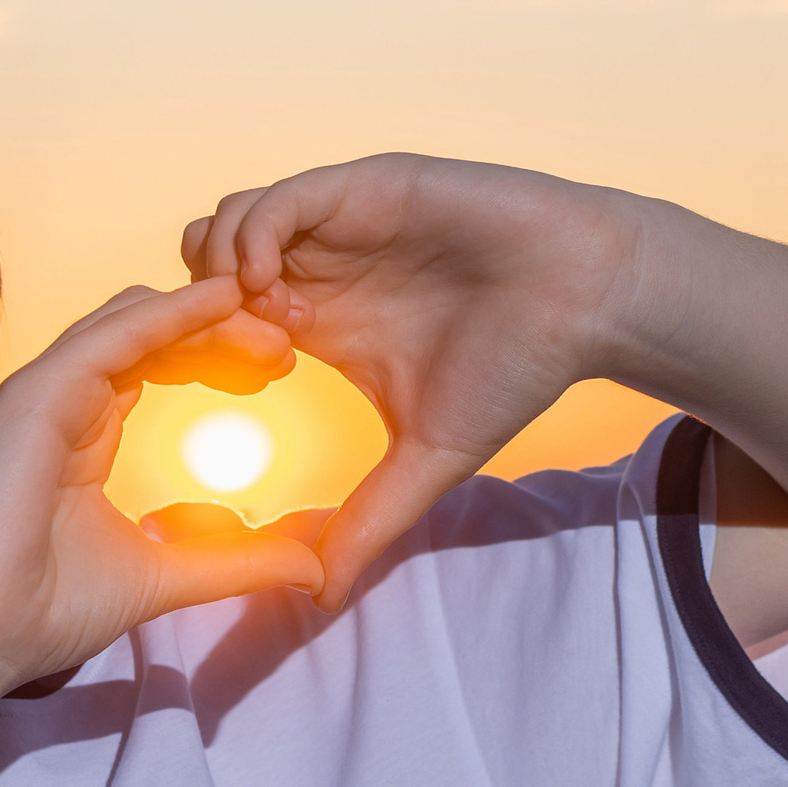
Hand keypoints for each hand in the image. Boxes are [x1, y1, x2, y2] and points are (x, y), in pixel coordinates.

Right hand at [0, 278, 323, 685]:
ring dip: (206, 313)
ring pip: (136, 322)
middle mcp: (64, 401)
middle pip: (154, 333)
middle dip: (223, 327)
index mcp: (85, 433)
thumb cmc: (42, 612)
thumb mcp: (168, 578)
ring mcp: (46, 393)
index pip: (159, 364)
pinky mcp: (37, 395)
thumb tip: (313, 571)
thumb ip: (236, 563)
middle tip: (289, 338)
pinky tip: (219, 302)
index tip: (279, 366)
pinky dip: (168, 313)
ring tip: (269, 320)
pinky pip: (111, 335)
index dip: (218, 354)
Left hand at [182, 155, 651, 609]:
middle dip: (201, 307)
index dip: (209, 353)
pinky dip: (253, 235)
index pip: (221, 324)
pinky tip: (270, 281)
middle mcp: (318, 269)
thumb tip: (322, 598)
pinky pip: (277, 198)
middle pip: (205, 270)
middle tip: (233, 348)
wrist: (587, 300)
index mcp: (318, 322)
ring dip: (219, 268)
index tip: (242, 387)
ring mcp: (336, 225)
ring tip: (253, 314)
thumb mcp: (427, 460)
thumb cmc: (516, 369)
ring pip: (228, 224)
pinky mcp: (363, 188)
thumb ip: (370, 521)